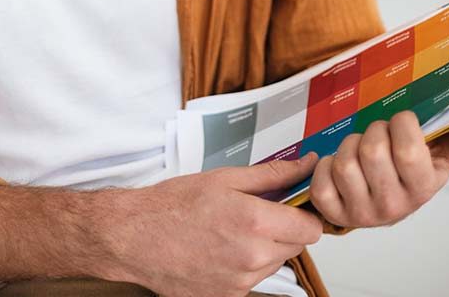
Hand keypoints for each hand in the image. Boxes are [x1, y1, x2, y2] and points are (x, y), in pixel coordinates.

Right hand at [104, 153, 323, 296]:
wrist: (137, 237)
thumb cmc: (174, 204)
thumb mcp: (224, 177)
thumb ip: (271, 174)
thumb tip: (305, 165)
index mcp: (256, 222)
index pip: (311, 228)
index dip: (304, 213)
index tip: (292, 204)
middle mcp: (254, 257)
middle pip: (296, 245)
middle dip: (283, 227)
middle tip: (256, 210)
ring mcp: (242, 281)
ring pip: (276, 262)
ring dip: (266, 246)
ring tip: (233, 228)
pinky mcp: (230, 296)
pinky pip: (254, 277)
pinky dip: (246, 262)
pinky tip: (222, 246)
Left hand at [308, 110, 448, 227]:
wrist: (388, 205)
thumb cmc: (410, 175)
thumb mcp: (438, 158)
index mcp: (421, 188)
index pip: (408, 149)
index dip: (400, 123)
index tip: (401, 122)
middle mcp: (393, 205)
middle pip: (372, 151)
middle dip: (372, 131)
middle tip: (378, 134)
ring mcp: (362, 212)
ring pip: (344, 163)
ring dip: (347, 145)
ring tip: (359, 149)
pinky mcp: (336, 214)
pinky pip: (321, 185)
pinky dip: (323, 166)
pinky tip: (336, 164)